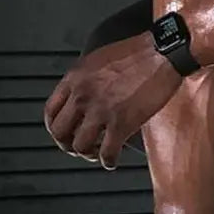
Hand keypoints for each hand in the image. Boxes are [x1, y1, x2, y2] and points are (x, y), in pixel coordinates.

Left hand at [44, 32, 182, 169]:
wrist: (163, 52)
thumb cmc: (138, 52)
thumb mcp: (99, 59)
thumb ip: (85, 78)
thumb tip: (82, 94)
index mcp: (75, 78)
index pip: (51, 111)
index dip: (54, 127)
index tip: (63, 132)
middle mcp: (82, 95)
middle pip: (59, 132)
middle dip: (67, 144)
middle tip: (78, 146)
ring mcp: (100, 111)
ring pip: (80, 146)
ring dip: (87, 154)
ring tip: (97, 153)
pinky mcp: (121, 123)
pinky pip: (107, 153)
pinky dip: (108, 161)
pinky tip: (113, 160)